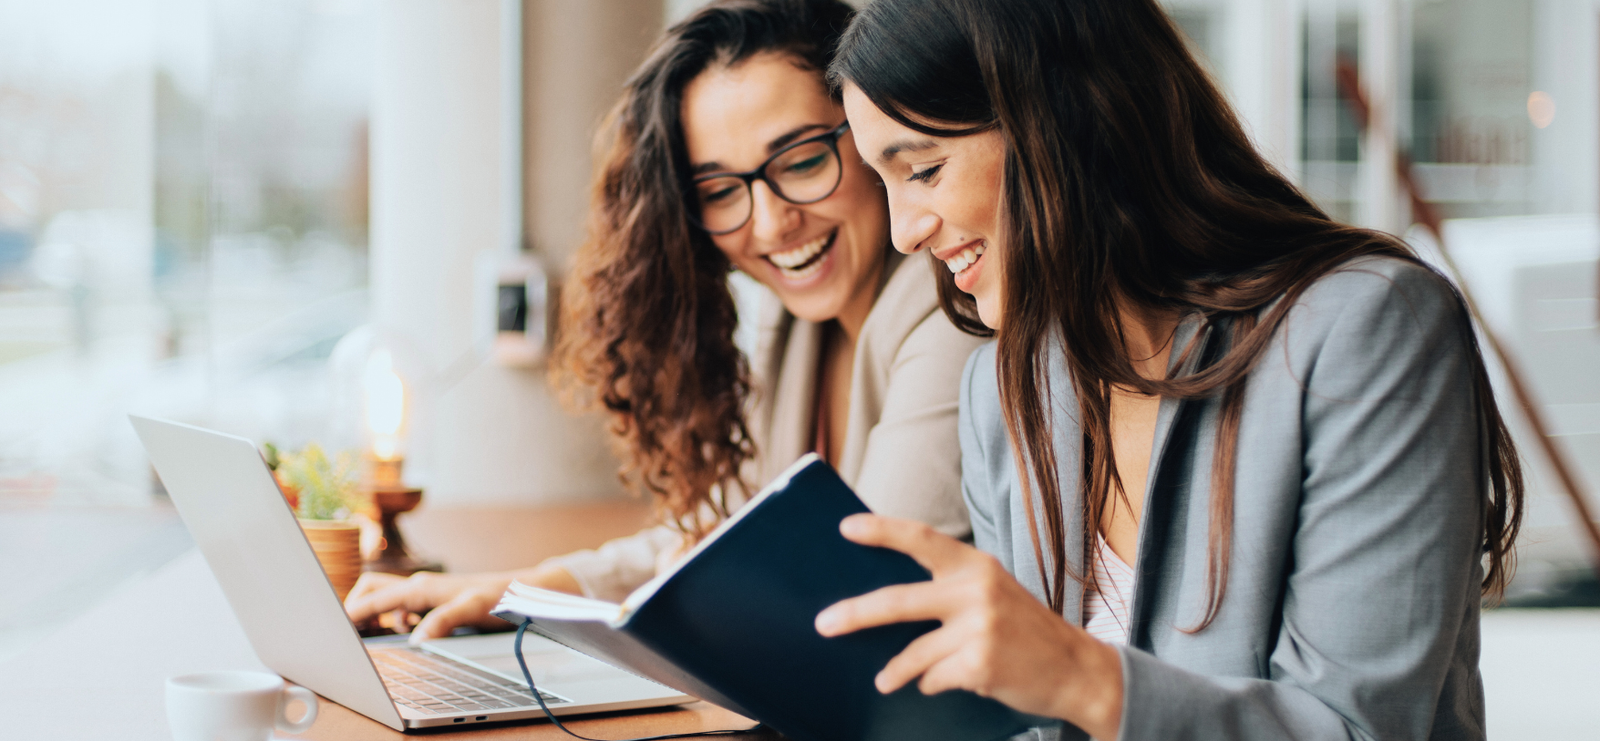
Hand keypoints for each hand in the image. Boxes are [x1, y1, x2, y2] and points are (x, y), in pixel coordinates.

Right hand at [345, 570, 518, 642]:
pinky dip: (391, 617)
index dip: (351, 613)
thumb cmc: (500, 597)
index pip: (374, 599)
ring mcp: (425, 592)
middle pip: (371, 589)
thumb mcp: (473, 609)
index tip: (332, 626)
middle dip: (355, 607)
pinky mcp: (433, 600)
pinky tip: (403, 632)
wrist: (523, 590)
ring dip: (372, 612)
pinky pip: (400, 606)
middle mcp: (419, 586)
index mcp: (421, 588)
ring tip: (369, 634)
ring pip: (384, 597)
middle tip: (348, 631)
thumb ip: (444, 621)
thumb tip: (417, 639)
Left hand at [814, 514, 1124, 739]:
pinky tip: (944, 683)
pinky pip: (934, 678)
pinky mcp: (980, 664)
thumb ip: (950, 589)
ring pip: (914, 653)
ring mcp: (979, 628)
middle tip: (824, 624)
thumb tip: (886, 602)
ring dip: (894, 671)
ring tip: (884, 680)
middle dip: (855, 613)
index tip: (846, 528)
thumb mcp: (993, 592)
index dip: (881, 531)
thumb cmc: (1024, 630)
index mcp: (976, 565)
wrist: (1076, 669)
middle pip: (899, 601)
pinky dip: (932, 684)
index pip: (921, 538)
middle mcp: (976, 590)